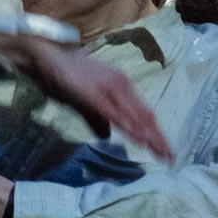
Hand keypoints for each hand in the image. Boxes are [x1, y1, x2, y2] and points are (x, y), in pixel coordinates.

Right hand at [0, 32, 173, 160]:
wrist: (48, 59)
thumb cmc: (65, 78)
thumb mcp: (85, 102)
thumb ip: (97, 119)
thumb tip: (107, 136)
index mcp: (122, 85)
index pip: (144, 112)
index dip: (155, 131)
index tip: (164, 149)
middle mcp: (121, 85)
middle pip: (145, 115)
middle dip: (157, 138)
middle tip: (170, 157)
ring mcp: (110, 89)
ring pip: (135, 116)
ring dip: (149, 136)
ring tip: (160, 152)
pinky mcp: (96, 95)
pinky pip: (116, 115)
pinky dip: (130, 128)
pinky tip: (139, 139)